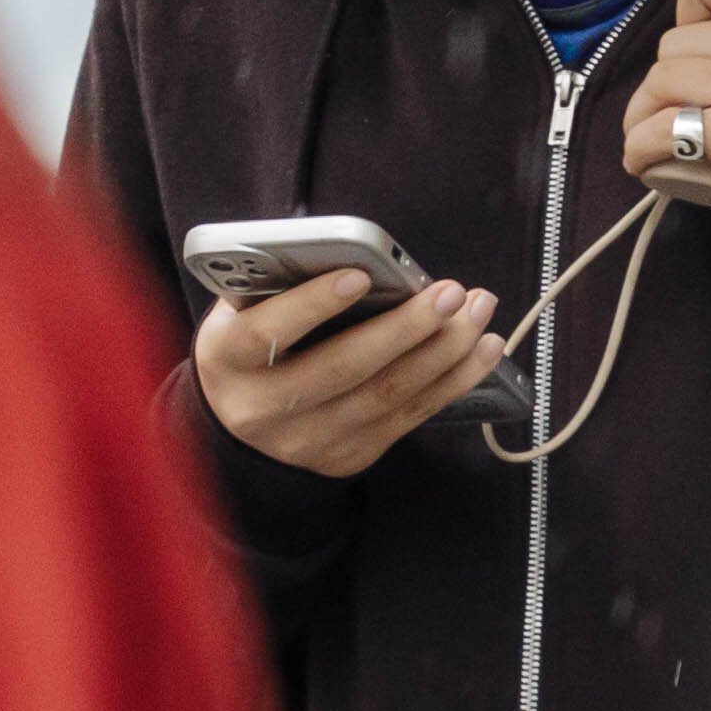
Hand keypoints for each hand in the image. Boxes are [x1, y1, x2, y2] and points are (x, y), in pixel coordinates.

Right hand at [194, 265, 512, 480]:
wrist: (236, 424)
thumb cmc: (248, 344)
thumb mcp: (239, 311)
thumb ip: (277, 286)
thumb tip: (352, 255)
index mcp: (228, 360)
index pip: (268, 333)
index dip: (313, 305)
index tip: (358, 274)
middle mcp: (265, 409)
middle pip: (344, 369)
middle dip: (405, 328)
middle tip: (450, 293)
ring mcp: (310, 440)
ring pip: (386, 396)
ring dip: (443, 352)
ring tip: (477, 312)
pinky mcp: (350, 456)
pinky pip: (409, 417)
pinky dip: (452, 381)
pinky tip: (481, 349)